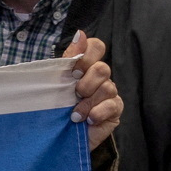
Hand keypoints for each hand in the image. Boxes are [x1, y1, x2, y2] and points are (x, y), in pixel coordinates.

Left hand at [64, 31, 121, 153]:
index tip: (74, 71)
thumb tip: (80, 33)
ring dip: (88, 102)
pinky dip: (98, 112)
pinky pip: (113, 105)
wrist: (57, 138)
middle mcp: (100, 77)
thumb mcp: (56, 82)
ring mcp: (109, 94)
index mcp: (85, 66)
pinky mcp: (114, 111)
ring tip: (74, 114)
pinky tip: (87, 119)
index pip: (96, 47)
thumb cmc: (55, 108)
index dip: (88, 55)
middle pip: (102, 68)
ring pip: (108, 87)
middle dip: (86, 82)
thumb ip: (68, 58)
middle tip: (74, 94)